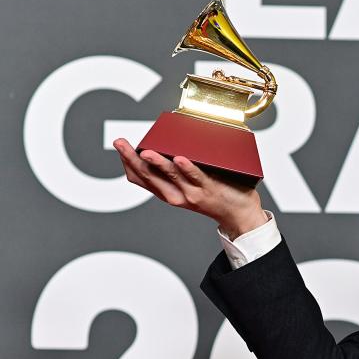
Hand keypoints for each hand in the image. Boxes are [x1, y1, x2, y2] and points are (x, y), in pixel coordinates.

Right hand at [114, 139, 267, 237]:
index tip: (120, 147)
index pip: (140, 178)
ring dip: (157, 162)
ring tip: (145, 152)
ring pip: (170, 175)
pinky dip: (187, 168)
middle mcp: (176, 194)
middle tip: (120, 143)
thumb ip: (179, 167)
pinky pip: (197, 177)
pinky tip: (180, 159)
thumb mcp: (190, 184)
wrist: (239, 216)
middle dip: (131, 159)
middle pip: (149, 176)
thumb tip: (170, 143)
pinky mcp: (209, 189)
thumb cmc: (216, 195)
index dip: (127, 163)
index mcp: (168, 192)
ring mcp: (192, 193)